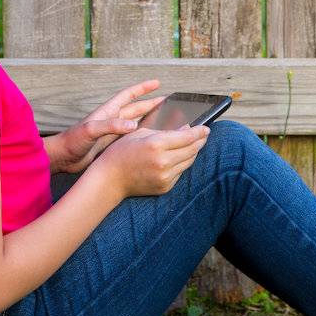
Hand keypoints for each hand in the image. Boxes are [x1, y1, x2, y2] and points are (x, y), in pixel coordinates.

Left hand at [48, 79, 166, 173]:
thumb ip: (110, 126)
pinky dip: (143, 136)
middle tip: (169, 102)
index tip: (156, 83)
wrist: (63, 158)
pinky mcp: (113, 145)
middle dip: (152, 104)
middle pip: (136, 108)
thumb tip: (133, 125)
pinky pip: (132, 137)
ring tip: (167, 119)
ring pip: (137, 123)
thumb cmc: (72, 141)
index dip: (142, 88)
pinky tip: (152, 140)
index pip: (128, 95)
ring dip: (150, 120)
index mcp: (108, 111)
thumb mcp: (90, 130)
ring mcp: (113, 132)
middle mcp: (112, 120)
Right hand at [92, 125, 209, 198]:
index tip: (206, 128)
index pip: (187, 137)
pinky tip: (178, 157)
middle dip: (199, 141)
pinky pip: (180, 172)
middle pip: (192, 149)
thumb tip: (185, 128)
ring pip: (189, 162)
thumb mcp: (140, 133)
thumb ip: (164, 130)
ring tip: (192, 144)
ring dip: (193, 152)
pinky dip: (181, 163)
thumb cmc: (121, 152)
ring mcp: (165, 176)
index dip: (199, 132)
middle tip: (203, 134)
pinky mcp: (165, 187)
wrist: (110, 179)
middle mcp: (163, 161)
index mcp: (156, 144)